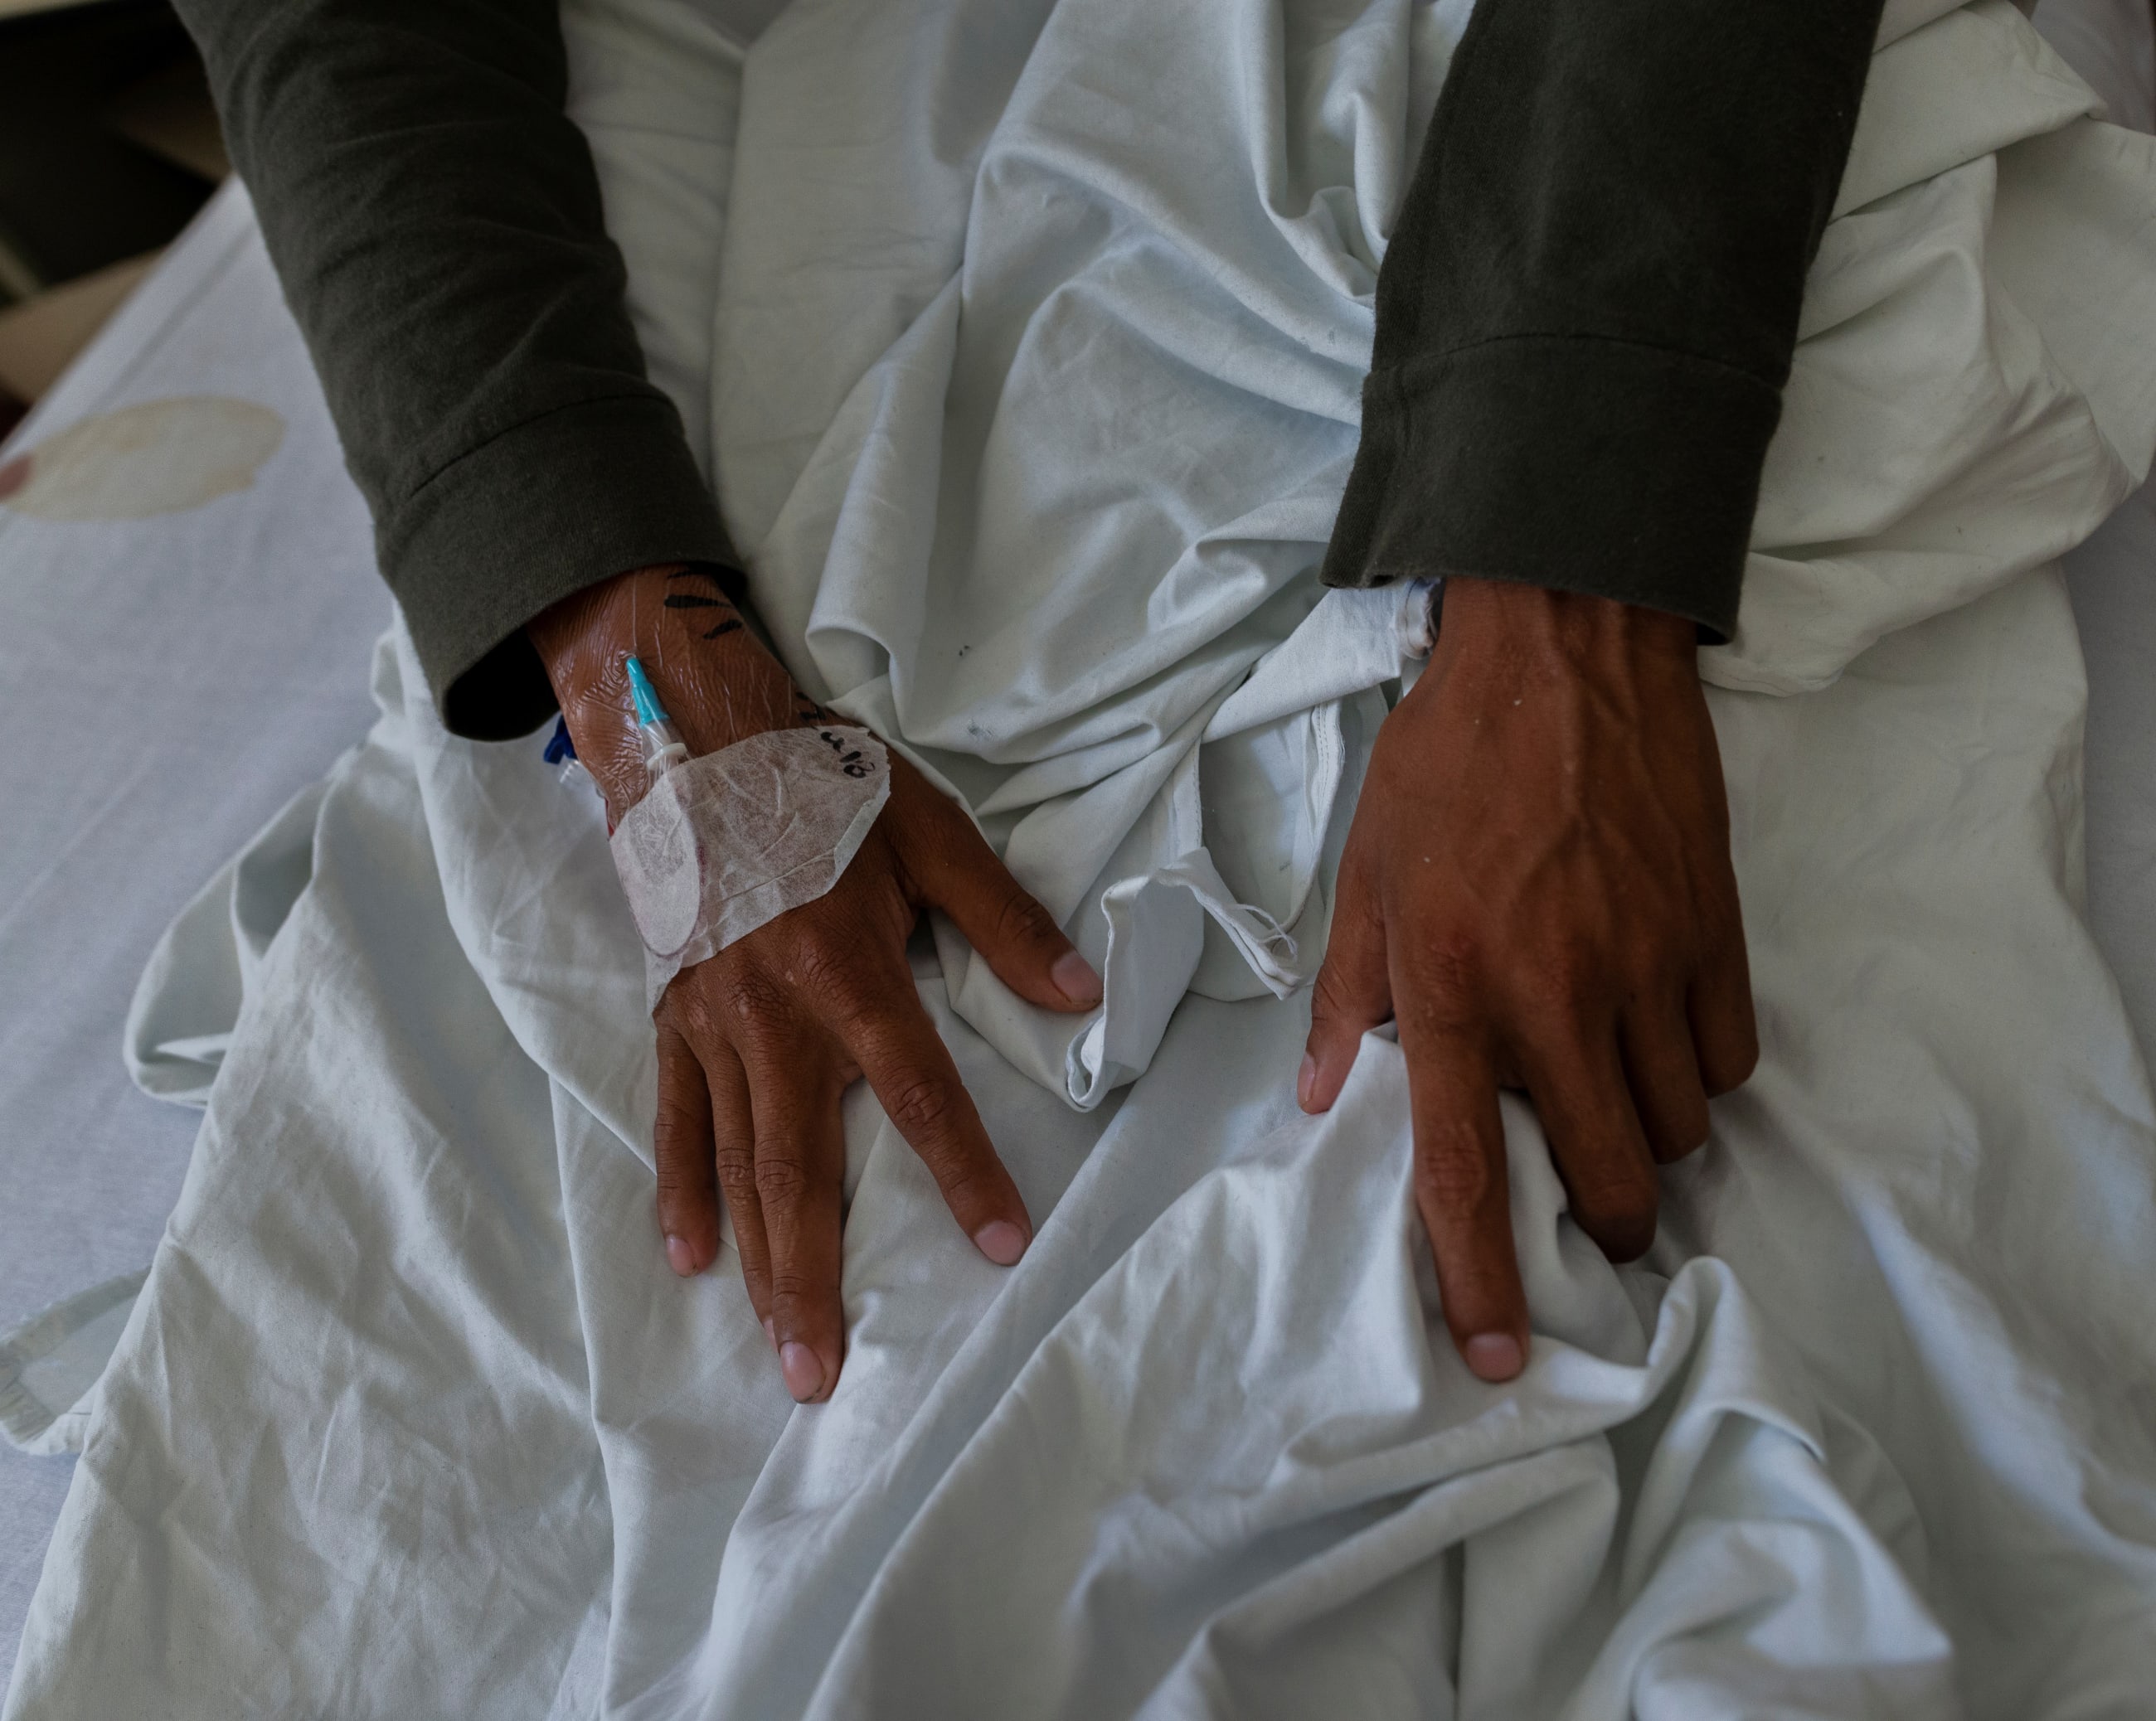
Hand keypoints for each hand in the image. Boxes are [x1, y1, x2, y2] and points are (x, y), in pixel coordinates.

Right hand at [530, 565, 1101, 1402]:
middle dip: (816, 1277)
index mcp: (849, 974)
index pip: (919, 1094)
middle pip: (800, 1167)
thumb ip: (1002, 918)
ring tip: (780, 1348)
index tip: (999, 1247)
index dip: (963, 1171)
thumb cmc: (825, 788)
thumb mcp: (931, 835)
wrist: (697, 742)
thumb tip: (1081, 989)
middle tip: (826, 1375)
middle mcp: (776, 1017)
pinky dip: (680, 1189)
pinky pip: (674, 1117)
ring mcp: (714, 1025)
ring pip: (737, 1162)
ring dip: (758, 1262)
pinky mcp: (673, 1018)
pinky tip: (691, 1258)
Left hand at [1298, 578, 1756, 1383]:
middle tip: (1588, 1208)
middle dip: (1604, 1225)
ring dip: (1649, 1143)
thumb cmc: (1447, 761)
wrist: (1563, 650)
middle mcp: (1554, 996)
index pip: (1464, 1169)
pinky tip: (1661, 1035)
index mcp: (1451, 987)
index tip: (1496, 1356)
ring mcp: (1648, 969)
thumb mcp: (1366, 872)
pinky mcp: (1716, 935)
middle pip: (1611, 1180)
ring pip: (1679, 1130)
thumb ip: (1345, 997)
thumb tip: (1314, 1101)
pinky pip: (1728, 1061)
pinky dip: (1699, 1074)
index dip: (1478, 1277)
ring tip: (1614, 1097)